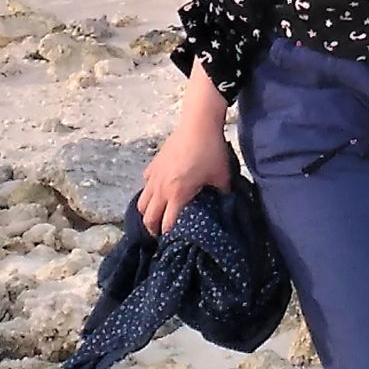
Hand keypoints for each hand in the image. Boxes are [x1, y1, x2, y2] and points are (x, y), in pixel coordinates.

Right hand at [134, 119, 233, 236]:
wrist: (198, 125)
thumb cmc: (211, 151)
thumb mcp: (222, 177)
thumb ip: (222, 195)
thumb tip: (226, 206)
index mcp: (178, 195)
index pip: (167, 224)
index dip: (169, 236)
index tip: (174, 243)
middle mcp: (161, 189)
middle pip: (149, 218)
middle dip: (153, 230)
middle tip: (161, 236)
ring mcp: (154, 176)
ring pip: (142, 203)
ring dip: (147, 213)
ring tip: (155, 218)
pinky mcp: (153, 165)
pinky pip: (145, 184)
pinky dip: (148, 192)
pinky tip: (157, 192)